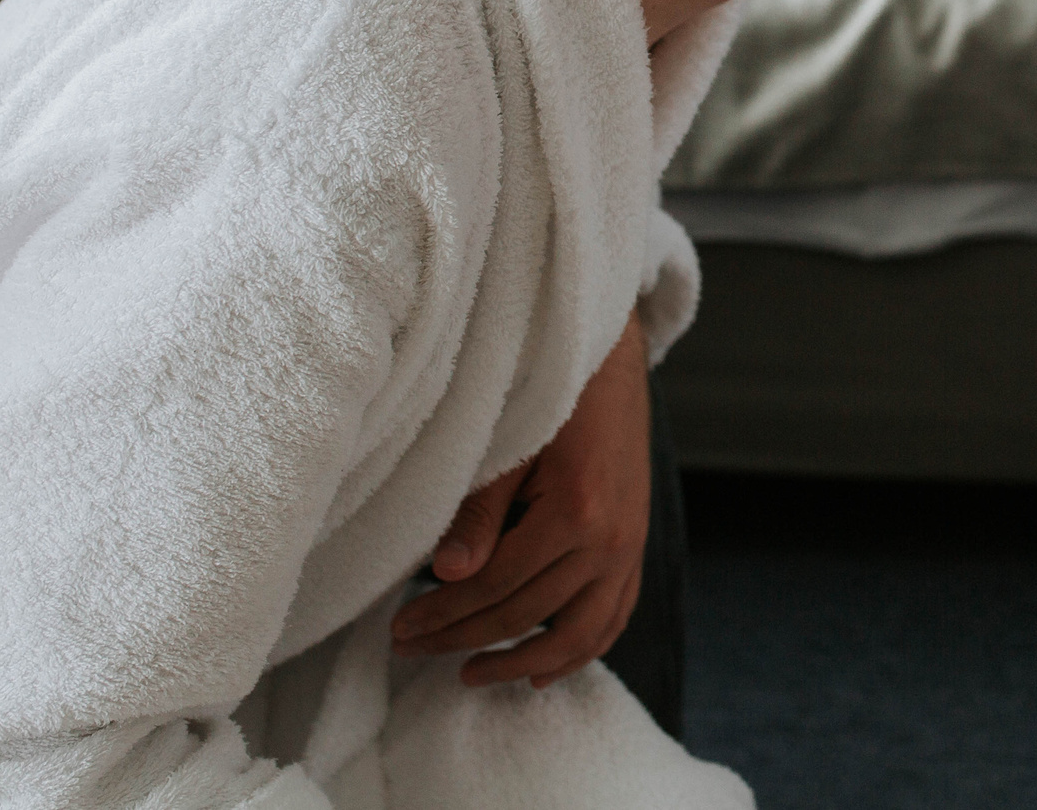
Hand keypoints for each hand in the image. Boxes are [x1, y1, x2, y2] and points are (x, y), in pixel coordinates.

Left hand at [390, 311, 651, 688]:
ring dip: (522, 662)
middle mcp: (611, 540)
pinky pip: (614, 616)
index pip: (496, 586)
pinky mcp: (636, 547)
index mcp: (576, 511)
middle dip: (462, 638)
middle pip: (527, 613)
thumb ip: (480, 514)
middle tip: (410, 650)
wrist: (611, 359)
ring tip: (472, 676)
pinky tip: (542, 671)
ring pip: (578, 634)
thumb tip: (445, 576)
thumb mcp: (508, 445)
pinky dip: (580, 651)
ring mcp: (630, 548)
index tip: (400, 630)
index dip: (444, 615)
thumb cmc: (552, 394)